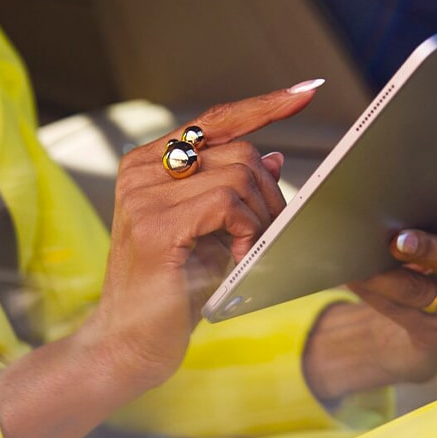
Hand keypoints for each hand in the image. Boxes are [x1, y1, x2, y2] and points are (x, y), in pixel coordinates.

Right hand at [84, 82, 323, 394]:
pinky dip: (248, 231)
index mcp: (149, 163)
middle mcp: (141, 169)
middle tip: (272, 233)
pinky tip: (240, 260)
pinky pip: (227, 203)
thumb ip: (234, 193)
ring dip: (262, 218)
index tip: (306, 92)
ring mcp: (143, 195)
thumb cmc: (171, 291)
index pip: (215, 120)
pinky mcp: (155, 225)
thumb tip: (275, 157)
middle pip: (239, 149)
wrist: (129, 345)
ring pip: (238, 175)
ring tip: (251, 252)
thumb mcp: (211, 233)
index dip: (263, 105)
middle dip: (271, 193)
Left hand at [303, 157, 436, 398]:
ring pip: (422, 293)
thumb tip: (391, 192)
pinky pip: (402, 312)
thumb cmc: (436, 266)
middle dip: (425, 250)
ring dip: (386, 277)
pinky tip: (354, 278)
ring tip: (358, 264)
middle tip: (397, 241)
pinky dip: (375, 294)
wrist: (433, 328)